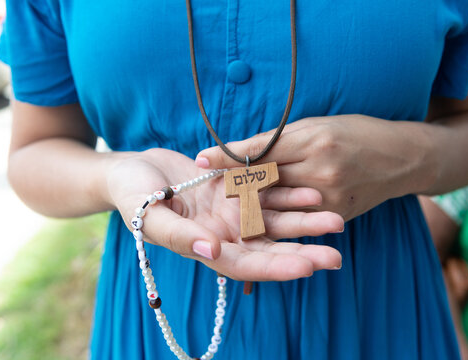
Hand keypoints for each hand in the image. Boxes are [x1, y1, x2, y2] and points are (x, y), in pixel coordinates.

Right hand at [105, 148, 343, 280]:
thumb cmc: (132, 196)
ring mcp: (232, 212)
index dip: (277, 268)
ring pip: (275, 221)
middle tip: (335, 257)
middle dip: (302, 252)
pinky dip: (288, 193)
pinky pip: (267, 193)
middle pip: (270, 249)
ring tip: (335, 220)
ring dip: (304, 222)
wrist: (133, 169)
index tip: (308, 268)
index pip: (247, 266)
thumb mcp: (148, 215)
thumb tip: (214, 251)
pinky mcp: (235, 189)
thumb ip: (180, 236)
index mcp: (205, 249)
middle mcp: (225, 235)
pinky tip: (312, 193)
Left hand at [197, 115, 428, 220]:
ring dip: (250, 204)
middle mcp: (321, 171)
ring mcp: (329, 198)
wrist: (401, 159)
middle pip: (265, 181)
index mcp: (314, 141)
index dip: (227, 157)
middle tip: (209, 186)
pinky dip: (276, 216)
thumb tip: (239, 152)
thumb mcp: (317, 124)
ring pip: (278, 204)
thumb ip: (280, 140)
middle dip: (235, 184)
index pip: (261, 151)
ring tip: (229, 204)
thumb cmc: (355, 133)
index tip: (200, 161)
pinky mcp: (336, 215)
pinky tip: (260, 216)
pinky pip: (296, 219)